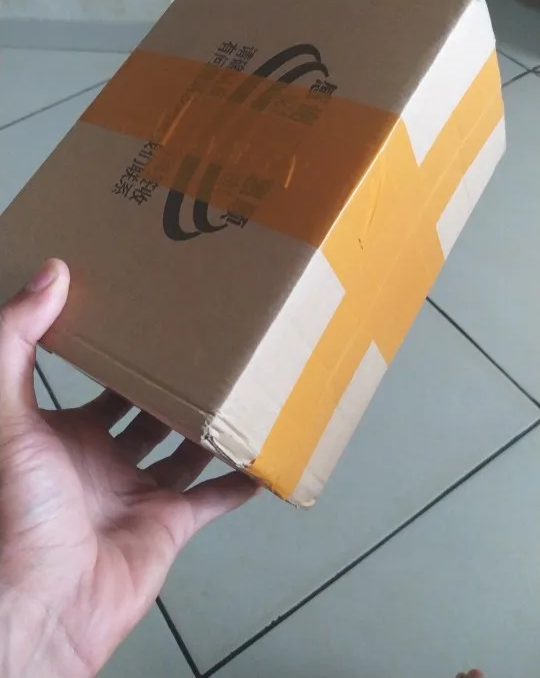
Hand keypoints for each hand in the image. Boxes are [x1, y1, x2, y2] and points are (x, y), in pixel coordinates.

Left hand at [0, 259, 256, 677]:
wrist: (42, 605)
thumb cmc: (16, 514)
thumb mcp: (8, 416)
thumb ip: (15, 343)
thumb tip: (50, 273)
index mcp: (63, 433)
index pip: (100, 382)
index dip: (122, 351)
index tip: (149, 317)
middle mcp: (100, 461)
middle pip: (147, 411)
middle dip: (175, 381)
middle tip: (208, 344)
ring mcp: (136, 495)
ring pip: (183, 449)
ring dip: (209, 423)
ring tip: (240, 386)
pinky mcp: (167, 528)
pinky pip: (212, 500)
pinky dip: (238, 481)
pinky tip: (260, 455)